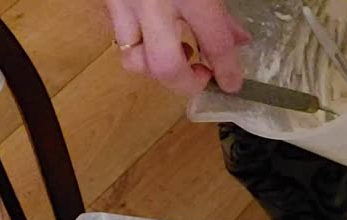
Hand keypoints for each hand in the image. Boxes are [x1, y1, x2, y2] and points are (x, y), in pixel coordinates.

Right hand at [105, 0, 250, 95]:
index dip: (227, 70)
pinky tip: (154, 35)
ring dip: (155, 69)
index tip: (232, 85)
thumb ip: (221, 10)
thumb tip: (239, 40)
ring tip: (176, 52)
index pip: (215, 43)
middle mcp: (152, 3)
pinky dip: (139, 47)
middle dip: (186, 83)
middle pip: (165, 66)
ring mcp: (123, 3)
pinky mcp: (106, 2)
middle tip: (201, 77)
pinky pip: (120, 38)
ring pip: (133, 60)